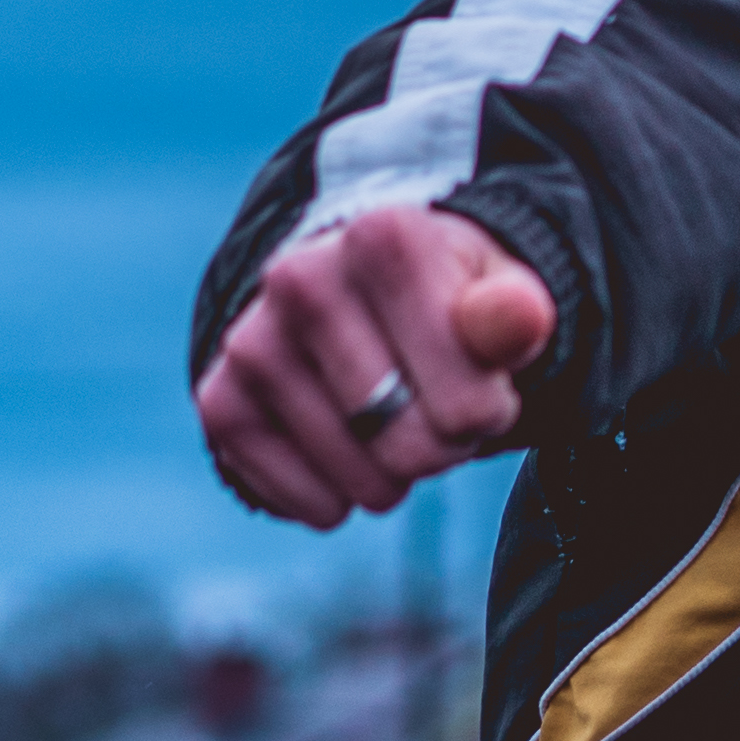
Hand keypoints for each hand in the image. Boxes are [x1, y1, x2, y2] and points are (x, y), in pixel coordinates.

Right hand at [200, 203, 554, 527]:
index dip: (487, 410)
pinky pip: (304, 501)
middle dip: (441, 445)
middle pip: (412, 448)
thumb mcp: (497, 296)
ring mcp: (251, 341)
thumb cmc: (445, 301)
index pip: (468, 405)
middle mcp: (300, 277)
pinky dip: (337, 500)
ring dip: (393, 476)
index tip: (479, 377)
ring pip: (362, 482)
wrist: (365, 296)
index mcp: (382, 239)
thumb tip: (519, 315)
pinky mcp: (220, 400)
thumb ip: (513, 314)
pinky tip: (344, 455)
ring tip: (390, 421)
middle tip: (433, 405)